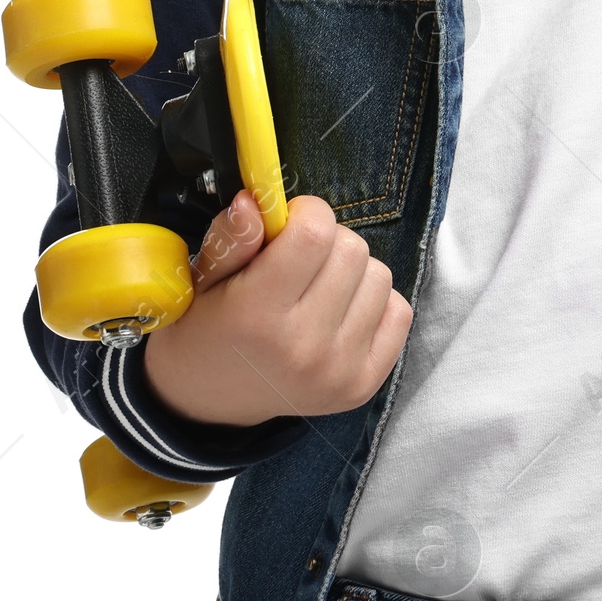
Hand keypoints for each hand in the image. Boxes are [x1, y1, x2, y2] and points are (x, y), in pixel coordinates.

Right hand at [142, 191, 412, 426]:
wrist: (208, 402)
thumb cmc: (206, 327)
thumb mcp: (201, 279)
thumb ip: (231, 238)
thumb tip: (253, 199)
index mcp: (256, 316)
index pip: (314, 233)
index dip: (306, 213)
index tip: (288, 224)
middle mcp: (302, 349)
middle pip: (352, 250)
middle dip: (328, 241)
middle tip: (299, 262)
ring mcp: (337, 371)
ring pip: (380, 276)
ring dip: (353, 272)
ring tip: (317, 289)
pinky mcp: (363, 386)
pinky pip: (400, 312)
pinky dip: (375, 304)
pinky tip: (340, 315)